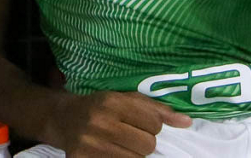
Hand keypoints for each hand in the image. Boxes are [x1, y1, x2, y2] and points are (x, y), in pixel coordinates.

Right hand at [48, 91, 190, 157]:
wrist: (63, 118)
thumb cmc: (100, 107)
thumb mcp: (124, 99)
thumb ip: (156, 109)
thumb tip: (186, 122)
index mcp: (111, 103)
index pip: (154, 123)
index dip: (152, 125)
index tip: (140, 123)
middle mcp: (100, 123)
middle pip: (147, 144)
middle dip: (144, 141)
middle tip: (129, 135)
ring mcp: (90, 144)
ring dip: (133, 154)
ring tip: (120, 144)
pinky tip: (112, 152)